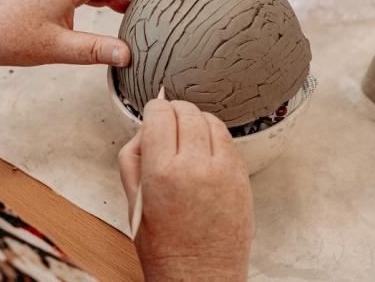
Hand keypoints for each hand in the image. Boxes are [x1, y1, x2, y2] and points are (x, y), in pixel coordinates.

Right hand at [119, 99, 253, 281]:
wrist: (200, 278)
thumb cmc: (165, 248)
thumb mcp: (132, 201)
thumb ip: (132, 158)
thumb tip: (144, 130)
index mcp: (162, 172)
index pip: (160, 114)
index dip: (153, 109)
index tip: (152, 114)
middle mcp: (195, 167)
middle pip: (187, 111)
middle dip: (174, 110)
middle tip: (168, 121)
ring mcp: (223, 171)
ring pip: (211, 120)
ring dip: (196, 121)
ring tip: (187, 136)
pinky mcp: (242, 178)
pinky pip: (229, 140)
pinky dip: (215, 137)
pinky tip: (205, 151)